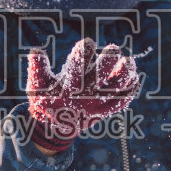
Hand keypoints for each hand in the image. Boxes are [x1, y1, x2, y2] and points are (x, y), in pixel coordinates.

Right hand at [26, 38, 140, 152]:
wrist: (53, 128)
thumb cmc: (46, 100)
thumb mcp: (36, 84)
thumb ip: (37, 67)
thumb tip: (35, 50)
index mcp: (65, 89)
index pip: (76, 68)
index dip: (84, 53)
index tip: (88, 42)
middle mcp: (82, 98)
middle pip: (99, 78)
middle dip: (108, 61)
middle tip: (114, 48)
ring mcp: (94, 106)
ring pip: (114, 90)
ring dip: (124, 75)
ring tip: (130, 61)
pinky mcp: (103, 112)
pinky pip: (120, 103)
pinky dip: (130, 91)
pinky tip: (135, 78)